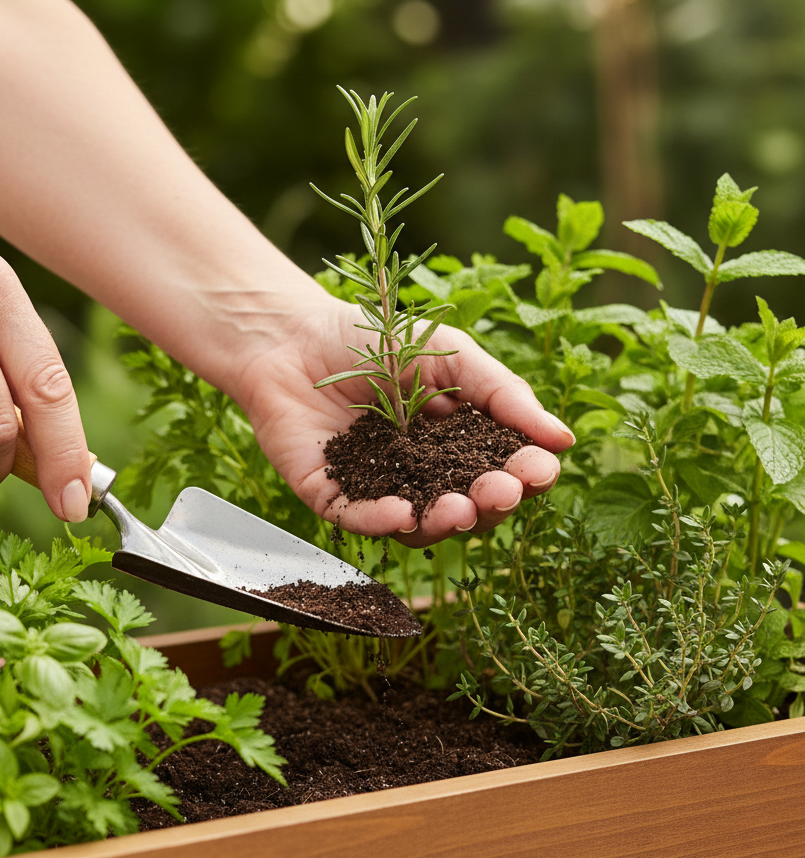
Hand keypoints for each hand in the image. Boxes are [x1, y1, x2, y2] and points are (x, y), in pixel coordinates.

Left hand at [234, 298, 573, 547]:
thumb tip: (564, 439)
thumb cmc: (375, 337)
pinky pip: (356, 518)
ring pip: (416, 525)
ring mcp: (375, 488)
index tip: (540, 470)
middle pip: (466, 505)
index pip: (500, 470)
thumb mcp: (452, 356)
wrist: (293, 331)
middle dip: (490, 503)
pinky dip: (380, 521)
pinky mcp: (328, 493)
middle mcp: (420, 474)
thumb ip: (505, 395)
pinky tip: (401, 514)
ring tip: (461, 509)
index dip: (523, 476)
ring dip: (442, 522)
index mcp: (456, 443)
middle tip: (503, 491)